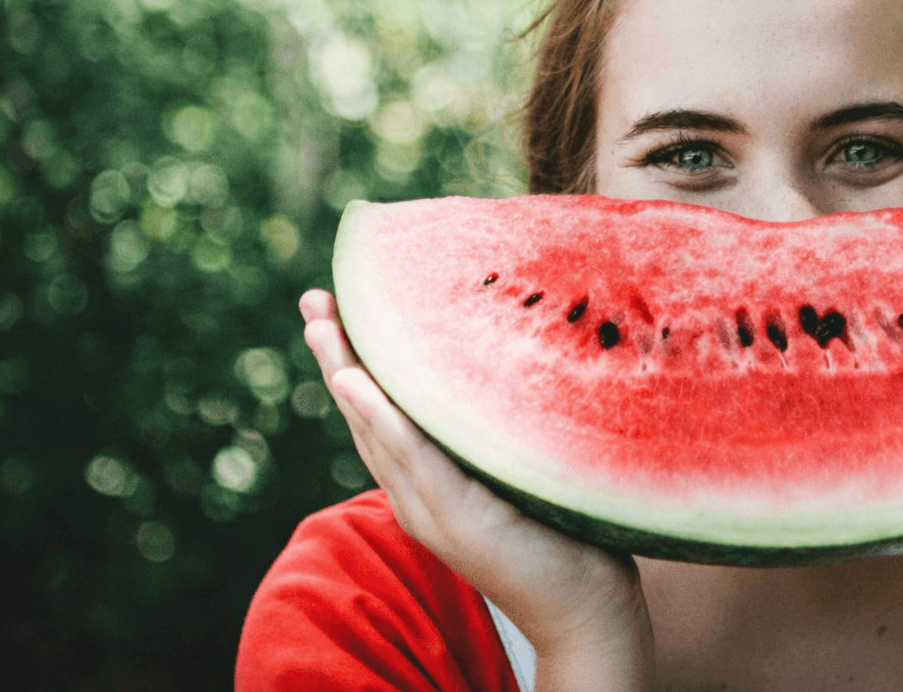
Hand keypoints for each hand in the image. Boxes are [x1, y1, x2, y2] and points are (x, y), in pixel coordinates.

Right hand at [300, 290, 653, 691]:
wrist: (587, 604)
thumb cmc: (562, 529)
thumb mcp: (517, 463)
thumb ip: (497, 424)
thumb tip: (509, 353)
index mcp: (426, 482)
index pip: (379, 413)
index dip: (352, 361)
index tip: (333, 305)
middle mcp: (416, 496)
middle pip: (365, 415)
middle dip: (336, 355)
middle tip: (315, 298)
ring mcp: (432, 510)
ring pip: (377, 432)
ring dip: (346, 375)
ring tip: (322, 325)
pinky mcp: (460, 519)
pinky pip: (414, 459)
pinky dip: (382, 419)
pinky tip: (357, 384)